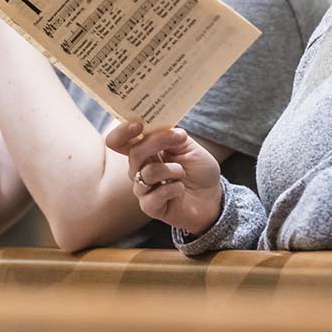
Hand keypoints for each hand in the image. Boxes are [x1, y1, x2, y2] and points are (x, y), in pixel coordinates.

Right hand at [106, 121, 222, 235]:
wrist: (212, 197)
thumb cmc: (198, 170)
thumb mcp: (188, 146)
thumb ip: (170, 135)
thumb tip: (160, 127)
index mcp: (145, 151)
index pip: (119, 141)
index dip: (122, 132)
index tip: (138, 125)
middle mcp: (140, 169)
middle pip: (133, 153)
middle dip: (156, 143)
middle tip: (179, 138)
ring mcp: (143, 189)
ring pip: (147, 173)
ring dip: (171, 170)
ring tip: (183, 172)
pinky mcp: (150, 206)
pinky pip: (154, 196)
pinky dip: (173, 188)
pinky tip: (180, 188)